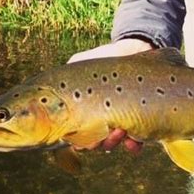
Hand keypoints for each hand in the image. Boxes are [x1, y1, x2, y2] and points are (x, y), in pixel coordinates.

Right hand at [68, 38, 152, 152]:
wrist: (136, 49)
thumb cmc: (107, 57)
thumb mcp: (82, 61)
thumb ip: (66, 74)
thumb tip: (52, 89)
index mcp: (84, 108)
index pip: (75, 132)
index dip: (75, 139)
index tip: (78, 139)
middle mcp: (100, 118)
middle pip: (93, 142)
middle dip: (95, 143)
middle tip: (99, 136)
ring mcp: (120, 120)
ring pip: (113, 142)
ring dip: (114, 142)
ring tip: (120, 130)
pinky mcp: (141, 121)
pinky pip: (138, 140)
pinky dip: (134, 144)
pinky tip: (134, 140)